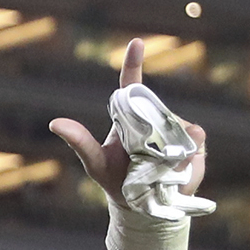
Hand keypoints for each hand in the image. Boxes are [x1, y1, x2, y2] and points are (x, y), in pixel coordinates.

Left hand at [48, 40, 208, 212]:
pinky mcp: (195, 146)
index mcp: (130, 113)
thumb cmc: (115, 179)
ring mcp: (176, 129)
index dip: (133, 62)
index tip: (136, 43)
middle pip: (157, 110)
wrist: (144, 206)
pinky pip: (193, 146)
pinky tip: (174, 174)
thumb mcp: (95, 162)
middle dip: (153, 130)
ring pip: (177, 130)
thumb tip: (55, 122)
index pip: (132, 82)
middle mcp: (155, 116)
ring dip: (167, 153)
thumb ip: (80, 142)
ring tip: (154, 173)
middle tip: (139, 158)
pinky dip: (184, 160)